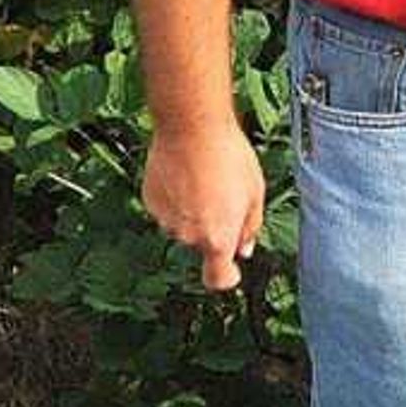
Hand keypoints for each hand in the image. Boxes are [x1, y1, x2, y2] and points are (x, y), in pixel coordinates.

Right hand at [142, 113, 266, 293]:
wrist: (191, 127)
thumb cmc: (227, 155)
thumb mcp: (255, 193)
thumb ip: (250, 227)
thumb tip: (244, 247)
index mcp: (217, 238)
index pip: (218, 279)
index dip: (227, 277)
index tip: (231, 271)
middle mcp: (188, 236)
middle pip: (203, 244)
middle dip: (214, 228)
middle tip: (224, 196)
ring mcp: (166, 220)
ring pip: (184, 226)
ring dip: (194, 212)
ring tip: (204, 179)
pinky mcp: (151, 201)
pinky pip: (167, 208)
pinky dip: (176, 198)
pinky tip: (186, 174)